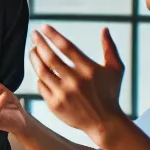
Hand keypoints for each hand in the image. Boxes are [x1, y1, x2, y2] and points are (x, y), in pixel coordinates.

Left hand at [31, 26, 127, 147]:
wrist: (104, 123)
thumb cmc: (110, 93)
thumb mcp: (116, 69)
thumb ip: (110, 48)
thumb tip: (104, 29)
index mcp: (88, 70)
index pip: (66, 47)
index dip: (53, 35)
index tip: (43, 27)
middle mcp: (74, 81)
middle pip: (50, 57)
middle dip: (39, 43)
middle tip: (34, 34)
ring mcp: (63, 94)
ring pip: (42, 71)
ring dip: (35, 58)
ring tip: (33, 49)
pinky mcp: (55, 105)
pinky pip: (42, 86)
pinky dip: (39, 76)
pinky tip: (39, 69)